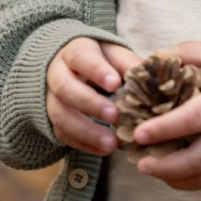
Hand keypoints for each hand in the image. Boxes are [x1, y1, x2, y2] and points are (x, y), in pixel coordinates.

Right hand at [46, 37, 142, 156]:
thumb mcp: (114, 54)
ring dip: (86, 131)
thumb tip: (151, 78)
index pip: (81, 58)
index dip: (97, 71)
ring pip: (60, 115)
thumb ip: (129, 63)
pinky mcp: (51, 118)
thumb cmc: (99, 58)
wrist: (70, 65)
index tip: (115, 84)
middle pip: (65, 88)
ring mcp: (49, 97)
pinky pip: (61, 134)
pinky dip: (83, 144)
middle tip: (114, 115)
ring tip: (111, 143)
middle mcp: (56, 73)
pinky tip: (104, 150)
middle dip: (90, 103)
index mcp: (74, 50)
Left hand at [133, 42, 200, 190]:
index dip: (163, 128)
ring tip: (152, 169)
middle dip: (164, 165)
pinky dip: (194, 181)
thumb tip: (156, 57)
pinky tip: (175, 173)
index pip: (192, 120)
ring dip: (176, 178)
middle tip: (139, 162)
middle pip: (198, 159)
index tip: (139, 133)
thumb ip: (190, 52)